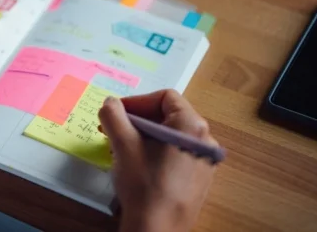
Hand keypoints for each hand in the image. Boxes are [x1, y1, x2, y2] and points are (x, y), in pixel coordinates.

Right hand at [98, 90, 217, 231]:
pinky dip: (156, 152)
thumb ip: (114, 115)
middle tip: (114, 130)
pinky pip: (177, 154)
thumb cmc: (143, 184)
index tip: (116, 114)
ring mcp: (205, 161)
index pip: (164, 97)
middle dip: (138, 120)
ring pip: (171, 136)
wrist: (157, 230)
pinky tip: (138, 165)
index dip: (137, 102)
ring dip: (144, 136)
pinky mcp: (200, 179)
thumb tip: (111, 103)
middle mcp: (205, 140)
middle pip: (168, 116)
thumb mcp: (122, 144)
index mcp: (192, 125)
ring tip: (122, 148)